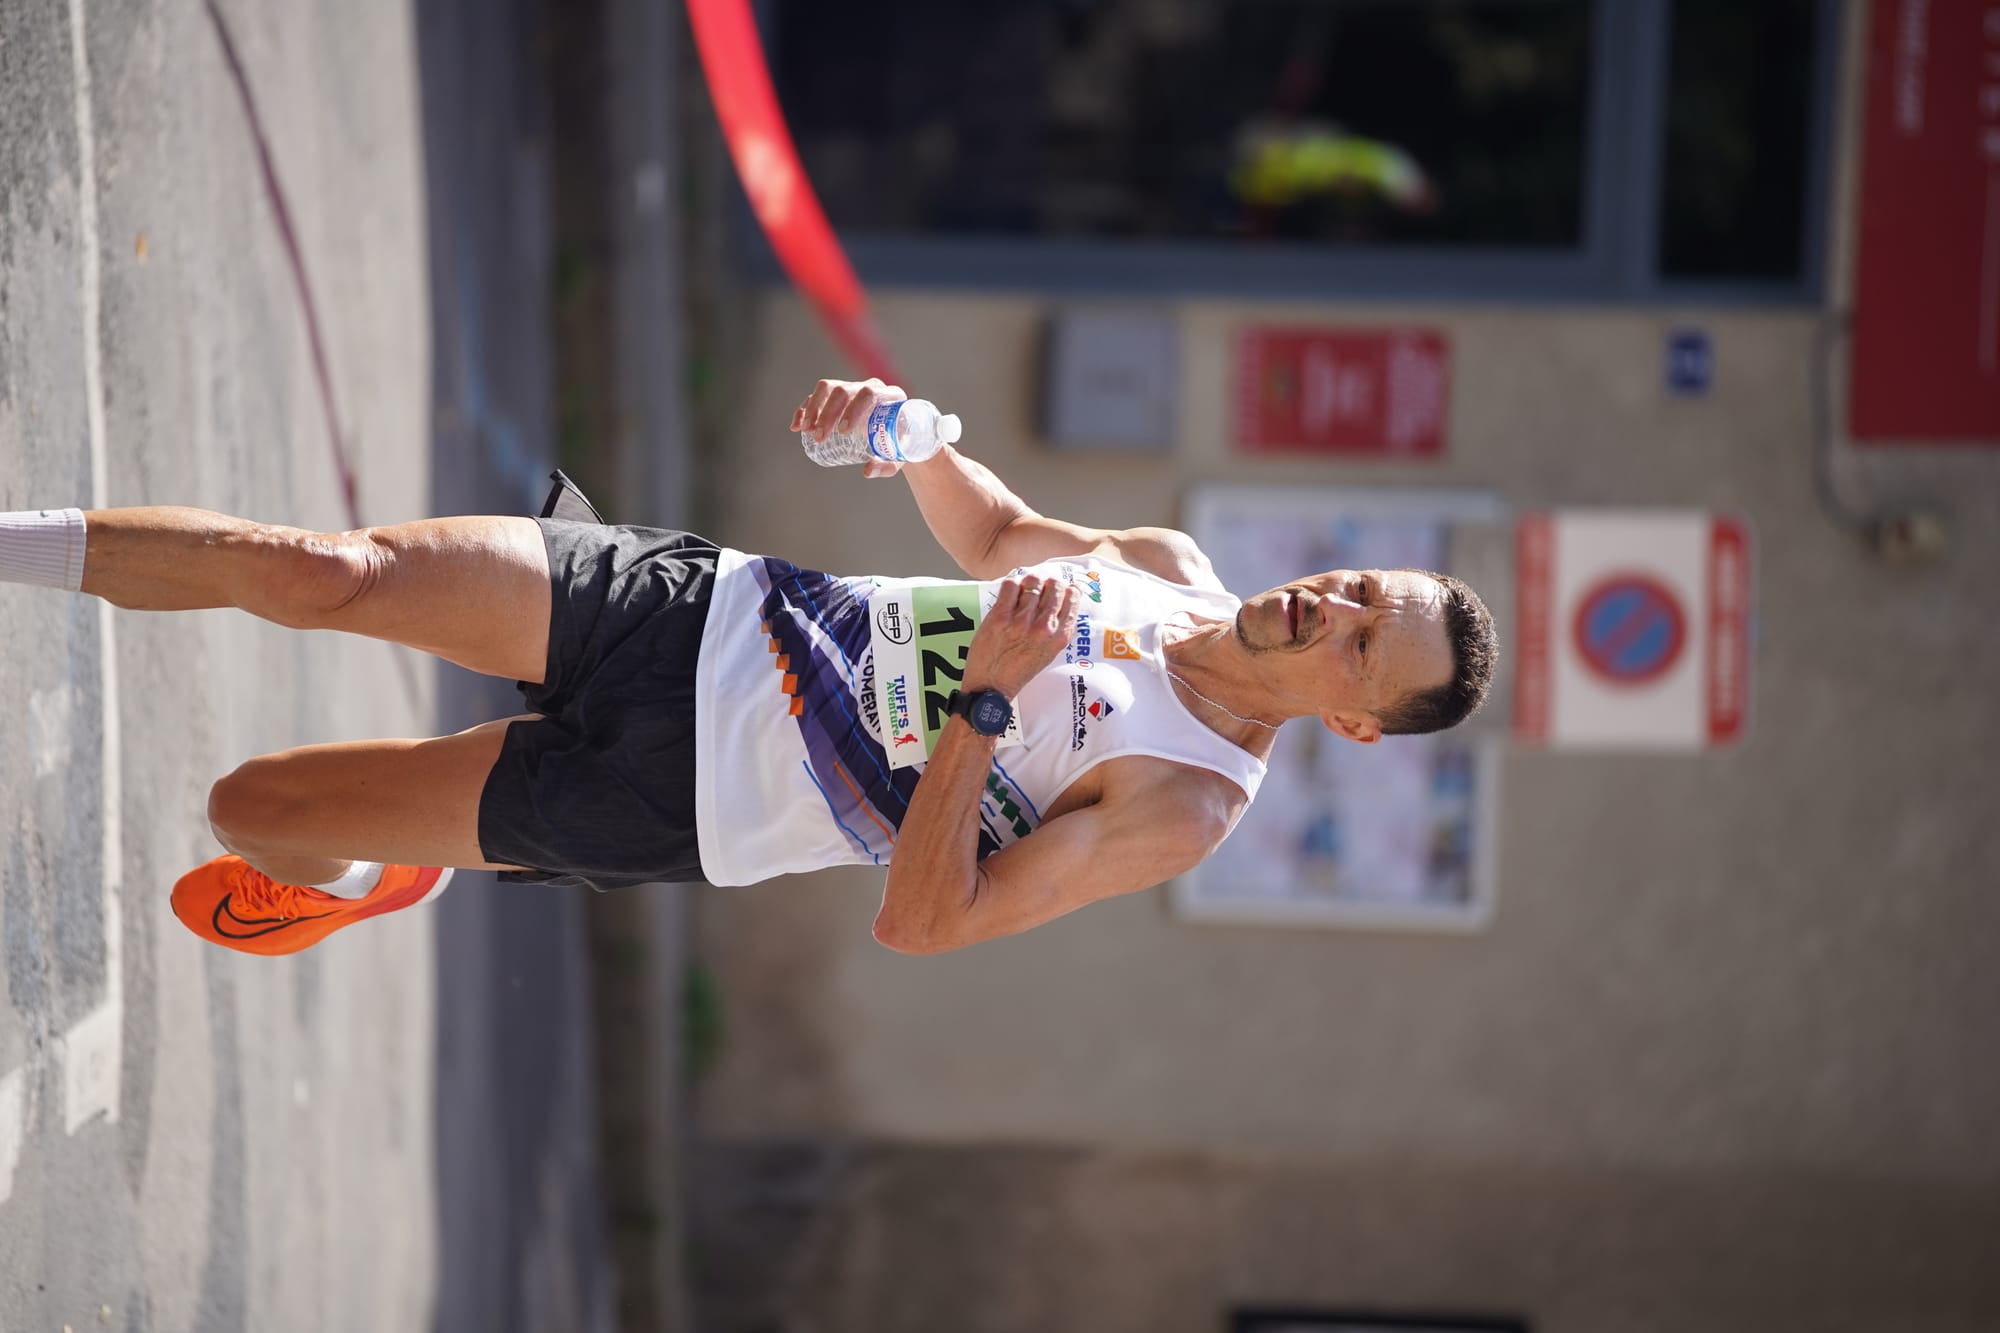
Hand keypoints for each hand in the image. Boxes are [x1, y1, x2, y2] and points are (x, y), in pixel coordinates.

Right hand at [790, 377, 908, 477]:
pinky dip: (805, 409)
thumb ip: (886, 465)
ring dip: (813, 408)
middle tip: (820, 438)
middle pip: (844, 391)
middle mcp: (871, 387)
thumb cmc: (899, 445)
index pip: (870, 394)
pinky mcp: (838, 395)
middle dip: (828, 414)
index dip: (854, 409)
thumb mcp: (897, 456)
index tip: (843, 431)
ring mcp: (853, 388)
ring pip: (828, 388)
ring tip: (806, 430)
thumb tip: (867, 470)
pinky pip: (817, 396)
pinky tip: (796, 426)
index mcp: (890, 396)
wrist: (897, 436)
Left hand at [962, 575, 1080, 700]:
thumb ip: (1057, 629)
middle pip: (1054, 586)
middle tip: (1039, 588)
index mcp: (1060, 636)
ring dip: (1028, 583)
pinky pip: (1011, 585)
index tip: (1062, 586)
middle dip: (1048, 583)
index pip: (1072, 598)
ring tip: (1023, 590)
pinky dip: (1011, 584)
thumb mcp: (1048, 653)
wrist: (991, 687)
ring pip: (1033, 582)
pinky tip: (1010, 592)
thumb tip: (1062, 600)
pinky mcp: (1001, 617)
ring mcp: (1022, 621)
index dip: (1066, 588)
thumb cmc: (1018, 671)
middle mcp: (1044, 627)